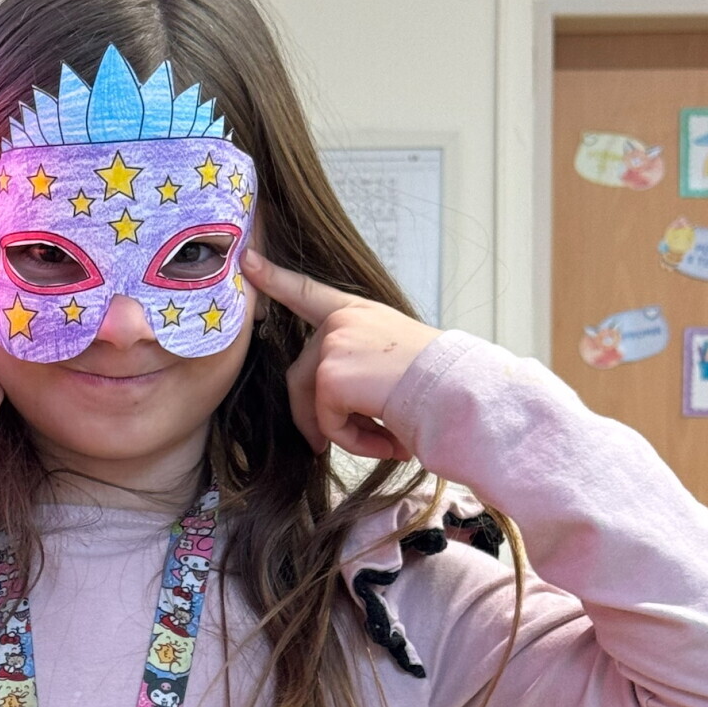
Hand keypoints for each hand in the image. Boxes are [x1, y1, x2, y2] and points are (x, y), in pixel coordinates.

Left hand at [240, 248, 439, 459]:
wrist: (458, 391)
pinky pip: (326, 422)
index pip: (308, 292)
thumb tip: (324, 422)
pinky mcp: (329, 376)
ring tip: (385, 441)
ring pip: (315, 403)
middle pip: (304, 377)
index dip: (276, 278)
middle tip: (335, 444)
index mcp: (359, 312)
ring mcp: (333, 345)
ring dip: (344, 432)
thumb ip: (355, 370)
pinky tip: (387, 441)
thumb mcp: (394, 360)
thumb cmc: (439, 383)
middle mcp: (342, 322)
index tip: (248, 262)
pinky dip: (352, 441)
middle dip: (320, 417)